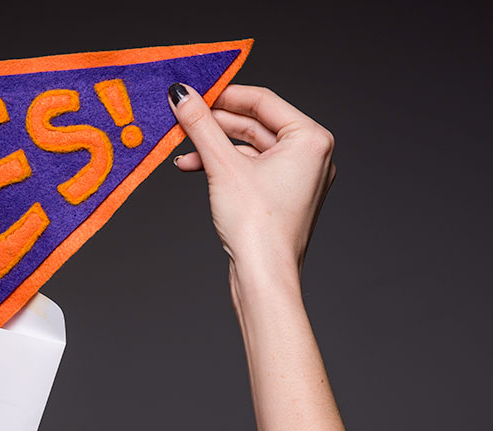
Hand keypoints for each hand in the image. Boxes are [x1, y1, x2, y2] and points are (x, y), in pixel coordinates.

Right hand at [168, 83, 335, 282]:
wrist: (263, 277)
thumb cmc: (257, 226)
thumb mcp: (222, 166)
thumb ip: (201, 126)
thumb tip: (180, 96)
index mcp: (311, 139)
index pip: (263, 100)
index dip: (224, 94)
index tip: (195, 90)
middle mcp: (312, 156)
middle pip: (255, 124)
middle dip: (215, 124)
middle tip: (183, 117)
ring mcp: (299, 178)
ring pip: (250, 148)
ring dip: (214, 147)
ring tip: (183, 150)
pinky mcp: (284, 196)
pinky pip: (252, 168)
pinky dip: (225, 166)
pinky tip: (196, 168)